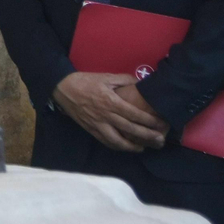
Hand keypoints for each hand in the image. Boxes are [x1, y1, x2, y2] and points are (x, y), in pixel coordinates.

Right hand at [51, 72, 169, 151]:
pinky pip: (106, 141)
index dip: (149, 121)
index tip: (161, 124)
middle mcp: (105, 115)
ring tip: (144, 147)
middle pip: (130, 129)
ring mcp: (97, 124)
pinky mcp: (90, 129)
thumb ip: (125, 80)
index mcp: (111, 101)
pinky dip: (118, 147)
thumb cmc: (85, 81)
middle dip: (147, 136)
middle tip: (160, 140)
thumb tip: (141, 83)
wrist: (63, 88)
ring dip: (132, 146)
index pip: (134, 114)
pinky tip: (126, 147)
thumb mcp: (106, 76)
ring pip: (118, 140)